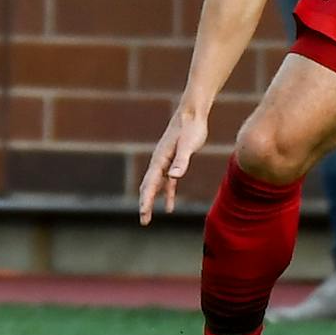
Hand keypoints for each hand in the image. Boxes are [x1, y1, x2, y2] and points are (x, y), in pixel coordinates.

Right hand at [139, 97, 211, 224]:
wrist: (193, 114)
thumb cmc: (191, 128)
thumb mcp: (188, 145)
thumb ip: (181, 161)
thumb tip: (173, 176)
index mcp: (160, 159)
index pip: (150, 183)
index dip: (146, 200)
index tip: (143, 214)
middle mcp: (159, 161)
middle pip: (148, 186)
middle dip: (145, 203)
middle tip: (143, 220)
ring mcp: (165, 162)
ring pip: (155, 185)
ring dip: (152, 200)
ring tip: (147, 216)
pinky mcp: (174, 161)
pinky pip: (167, 182)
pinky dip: (167, 194)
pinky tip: (169, 206)